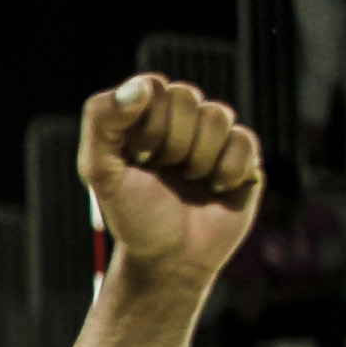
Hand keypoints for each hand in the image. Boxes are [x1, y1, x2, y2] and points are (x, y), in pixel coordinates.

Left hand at [79, 76, 260, 292]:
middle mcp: (180, 122)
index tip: (138, 156)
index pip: (153, 86)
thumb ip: (102, 121)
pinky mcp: (243, 155)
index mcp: (143, 119)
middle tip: (163, 172)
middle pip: (187, 96)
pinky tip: (214, 189)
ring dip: (198, 157)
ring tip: (188, 182)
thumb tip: (143, 86)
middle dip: (171, 143)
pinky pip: (244, 139)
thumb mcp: (100, 171)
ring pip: (218, 115)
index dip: (148, 122)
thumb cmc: (133, 216)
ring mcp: (213, 137)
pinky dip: (226, 169)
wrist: (169, 261)